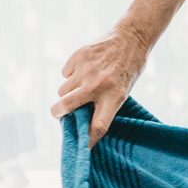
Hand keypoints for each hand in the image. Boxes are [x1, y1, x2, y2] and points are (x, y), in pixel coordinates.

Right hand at [52, 24, 150, 146]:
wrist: (131, 40)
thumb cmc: (127, 71)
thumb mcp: (122, 92)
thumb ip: (102, 105)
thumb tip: (79, 123)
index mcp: (115, 97)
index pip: (98, 125)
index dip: (88, 140)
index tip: (81, 148)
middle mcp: (98, 85)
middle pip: (66, 106)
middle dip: (57, 113)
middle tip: (58, 113)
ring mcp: (87, 70)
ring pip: (62, 90)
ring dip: (67, 92)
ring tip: (81, 85)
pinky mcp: (79, 57)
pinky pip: (64, 73)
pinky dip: (70, 75)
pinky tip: (84, 69)